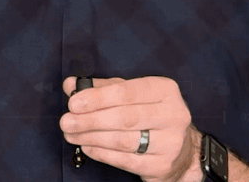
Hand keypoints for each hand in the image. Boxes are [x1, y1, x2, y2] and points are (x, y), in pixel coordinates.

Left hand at [60, 76, 201, 181]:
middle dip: (90, 119)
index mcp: (165, 90)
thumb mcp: (131, 95)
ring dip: (92, 137)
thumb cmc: (151, 115)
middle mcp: (173, 114)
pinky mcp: (161, 165)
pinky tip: (87, 147)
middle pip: (125, 117)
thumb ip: (101, 88)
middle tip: (67, 121)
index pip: (127, 92)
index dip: (98, 98)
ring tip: (72, 134)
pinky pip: (125, 160)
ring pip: (123, 140)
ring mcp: (170, 142)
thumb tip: (70, 85)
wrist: (181, 150)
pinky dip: (102, 153)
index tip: (74, 102)